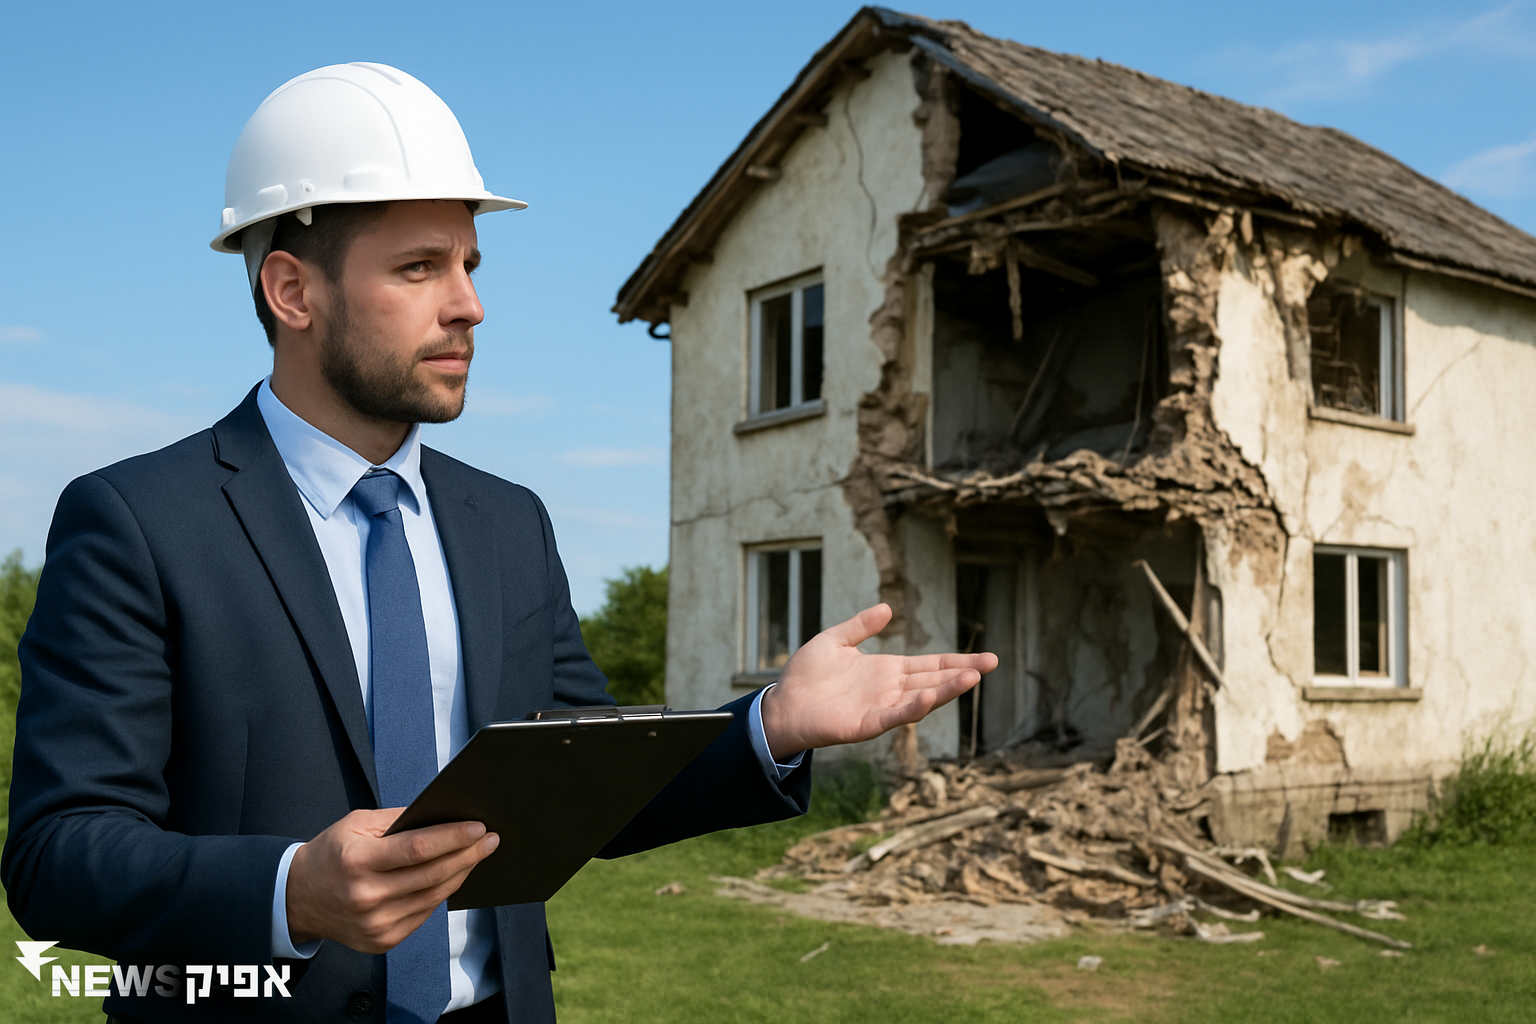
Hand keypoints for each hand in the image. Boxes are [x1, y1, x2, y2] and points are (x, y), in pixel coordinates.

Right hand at [285, 808, 498, 952]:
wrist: (298, 899)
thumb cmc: (331, 854)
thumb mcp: (355, 824)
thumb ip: (398, 819)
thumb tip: (442, 816)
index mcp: (358, 861)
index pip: (418, 849)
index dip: (453, 838)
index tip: (478, 828)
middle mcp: (367, 896)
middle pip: (432, 875)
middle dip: (467, 854)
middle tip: (490, 839)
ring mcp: (375, 923)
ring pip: (433, 897)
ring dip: (460, 874)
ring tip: (477, 855)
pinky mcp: (381, 940)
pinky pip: (423, 914)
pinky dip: (441, 894)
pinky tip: (453, 876)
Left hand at [758, 603, 997, 759]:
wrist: (781, 705)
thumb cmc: (805, 676)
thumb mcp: (834, 640)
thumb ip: (860, 626)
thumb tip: (887, 608)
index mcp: (886, 670)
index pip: (930, 665)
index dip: (957, 661)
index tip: (986, 658)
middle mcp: (889, 689)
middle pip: (934, 680)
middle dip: (963, 673)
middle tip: (992, 663)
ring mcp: (881, 708)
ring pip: (921, 699)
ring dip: (946, 690)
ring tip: (972, 677)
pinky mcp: (866, 724)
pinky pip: (894, 716)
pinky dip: (913, 708)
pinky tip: (929, 696)